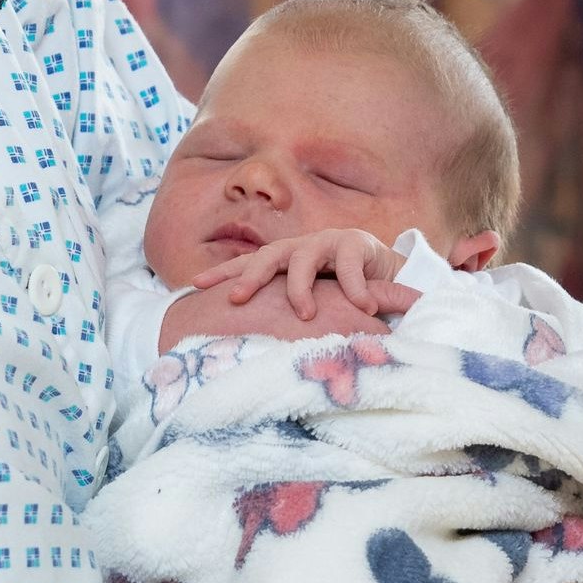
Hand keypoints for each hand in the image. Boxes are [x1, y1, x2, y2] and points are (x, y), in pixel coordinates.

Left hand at [190, 227, 420, 324]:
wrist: (388, 274)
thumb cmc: (341, 291)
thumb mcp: (311, 299)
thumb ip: (284, 311)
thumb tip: (250, 340)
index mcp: (285, 259)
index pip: (248, 262)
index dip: (223, 272)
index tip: (194, 285)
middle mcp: (302, 247)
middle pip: (269, 255)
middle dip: (251, 276)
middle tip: (238, 299)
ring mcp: (329, 242)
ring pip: (304, 258)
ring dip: (300, 287)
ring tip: (304, 315)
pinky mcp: (358, 244)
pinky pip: (350, 264)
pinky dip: (353, 287)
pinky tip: (361, 307)